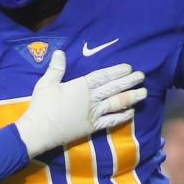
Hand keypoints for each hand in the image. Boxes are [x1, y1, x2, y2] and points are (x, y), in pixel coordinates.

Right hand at [14, 50, 146, 158]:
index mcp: (81, 86)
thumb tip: (60, 52)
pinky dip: (122, 117)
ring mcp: (94, 114)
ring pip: (116, 104)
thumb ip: (56, 68)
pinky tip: (131, 112)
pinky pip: (111, 121)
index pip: (103, 76)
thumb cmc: (42, 106)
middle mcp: (91, 99)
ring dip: (131, 98)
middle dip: (129, 82)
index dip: (117, 71)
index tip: (128, 67)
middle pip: (114, 88)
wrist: (40, 131)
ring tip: (143, 93)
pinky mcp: (92, 127)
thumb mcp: (47, 83)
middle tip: (142, 76)